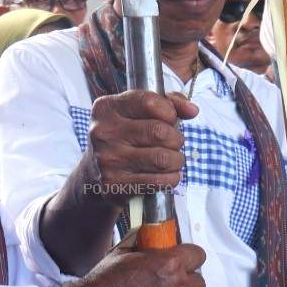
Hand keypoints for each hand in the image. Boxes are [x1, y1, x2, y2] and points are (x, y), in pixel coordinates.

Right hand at [83, 90, 198, 207]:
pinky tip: (166, 175)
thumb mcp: (137, 113)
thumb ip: (167, 103)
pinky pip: (158, 181)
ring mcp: (107, 159)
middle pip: (160, 132)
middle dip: (176, 139)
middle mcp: (103, 132)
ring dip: (176, 160)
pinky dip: (171, 179)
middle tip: (173, 144)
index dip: (169, 112)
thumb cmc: (124, 138)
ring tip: (172, 160)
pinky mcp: (114, 184)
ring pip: (162, 158)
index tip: (170, 120)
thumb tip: (192, 110)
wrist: (94, 174)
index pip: (149, 101)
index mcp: (106, 108)